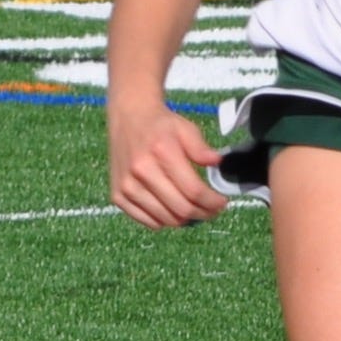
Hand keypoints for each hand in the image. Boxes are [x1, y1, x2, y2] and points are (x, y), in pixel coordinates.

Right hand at [108, 100, 230, 227]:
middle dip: (203, 214)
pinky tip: (173, 210)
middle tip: (212, 210)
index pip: (193, 190)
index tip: (222, 203)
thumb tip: (217, 163)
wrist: (128, 118)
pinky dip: (165, 221)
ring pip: (166, 219)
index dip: (212, 202)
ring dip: (185, 220)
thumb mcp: (186, 129)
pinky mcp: (118, 196)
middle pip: (181, 209)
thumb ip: (201, 149)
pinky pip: (148, 222)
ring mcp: (127, 187)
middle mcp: (141, 172)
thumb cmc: (160, 125)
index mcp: (162, 153)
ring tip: (194, 210)